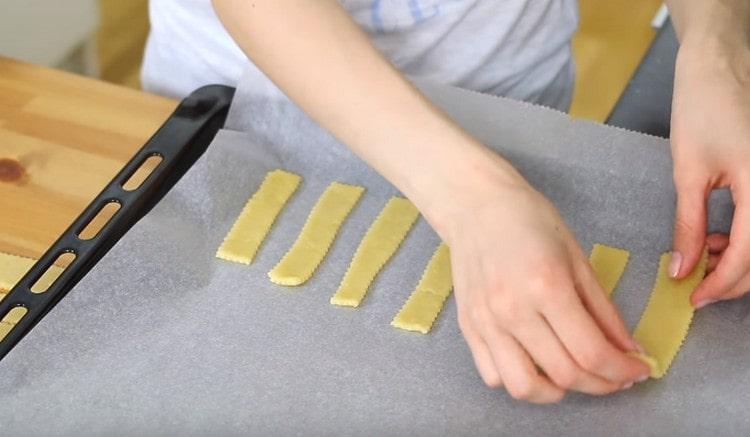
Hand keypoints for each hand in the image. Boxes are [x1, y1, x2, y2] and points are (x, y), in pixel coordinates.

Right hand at [432, 166, 649, 402]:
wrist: (475, 205)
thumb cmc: (529, 221)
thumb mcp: (578, 258)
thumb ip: (604, 310)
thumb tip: (628, 350)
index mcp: (546, 286)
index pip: (592, 352)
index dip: (622, 370)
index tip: (638, 370)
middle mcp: (512, 310)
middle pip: (564, 374)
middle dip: (601, 384)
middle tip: (616, 376)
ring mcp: (486, 322)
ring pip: (523, 387)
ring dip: (557, 393)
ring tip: (573, 377)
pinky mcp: (468, 327)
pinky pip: (493, 375)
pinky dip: (520, 380)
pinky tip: (536, 363)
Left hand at [669, 40, 749, 306]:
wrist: (719, 65)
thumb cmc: (703, 109)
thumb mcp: (689, 173)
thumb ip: (689, 225)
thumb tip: (683, 269)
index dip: (722, 283)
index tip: (694, 298)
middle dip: (733, 276)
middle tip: (696, 282)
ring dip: (740, 258)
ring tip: (702, 252)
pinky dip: (746, 237)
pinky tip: (718, 235)